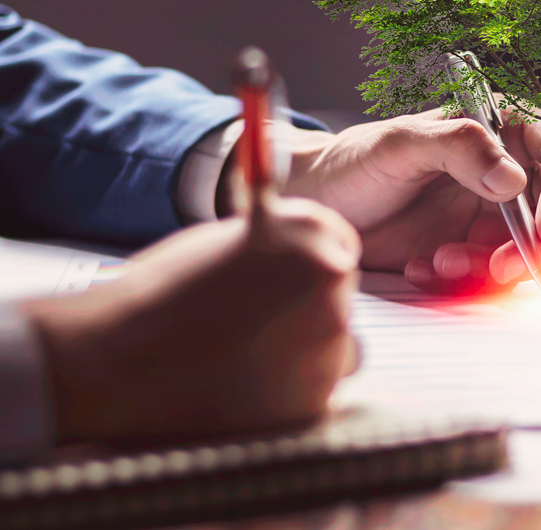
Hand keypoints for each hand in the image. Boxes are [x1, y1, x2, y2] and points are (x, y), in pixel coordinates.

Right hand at [24, 197, 359, 445]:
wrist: (112, 358)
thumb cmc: (161, 295)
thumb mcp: (229, 240)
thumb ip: (279, 243)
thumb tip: (311, 255)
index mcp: (310, 229)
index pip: (341, 247)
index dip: (311, 268)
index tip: (289, 284)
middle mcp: (331, 277)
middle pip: (341, 299)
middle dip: (308, 312)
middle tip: (254, 328)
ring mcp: (328, 338)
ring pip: (338, 350)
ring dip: (305, 355)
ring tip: (242, 359)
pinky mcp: (314, 398)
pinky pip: (317, 395)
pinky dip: (289, 395)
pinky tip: (243, 388)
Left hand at [281, 109, 540, 292]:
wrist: (318, 207)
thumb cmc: (356, 162)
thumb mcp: (401, 145)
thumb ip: (458, 146)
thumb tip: (513, 178)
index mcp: (504, 129)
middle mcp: (510, 170)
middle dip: (540, 244)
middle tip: (502, 267)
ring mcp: (497, 214)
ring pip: (534, 250)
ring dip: (495, 267)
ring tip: (439, 261)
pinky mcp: (478, 251)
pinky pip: (497, 276)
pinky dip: (467, 281)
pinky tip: (424, 267)